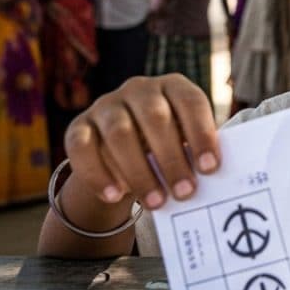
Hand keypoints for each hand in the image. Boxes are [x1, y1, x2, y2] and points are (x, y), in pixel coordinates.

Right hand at [63, 73, 219, 210]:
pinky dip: (98, 174)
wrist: (124, 151)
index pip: (190, 102)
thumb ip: (195, 152)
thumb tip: (211, 176)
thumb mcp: (184, 142)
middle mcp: (139, 89)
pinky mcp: (78, 126)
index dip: (201, 134)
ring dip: (139, 172)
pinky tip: (115, 196)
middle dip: (172, 159)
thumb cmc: (167, 145)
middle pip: (155, 118)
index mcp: (173, 87)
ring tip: (157, 202)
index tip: (210, 168)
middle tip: (185, 192)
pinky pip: (82, 148)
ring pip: (119, 134)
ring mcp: (106, 105)